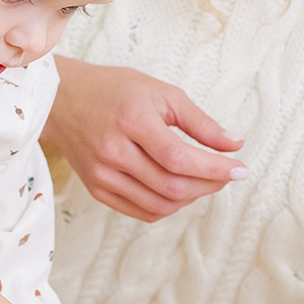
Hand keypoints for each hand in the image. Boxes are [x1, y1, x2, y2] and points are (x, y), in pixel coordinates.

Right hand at [43, 57, 245, 221]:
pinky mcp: (97, 190)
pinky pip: (142, 211)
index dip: (214, 169)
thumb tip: (235, 145)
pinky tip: (179, 190)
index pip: (179, 157)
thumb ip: (200, 122)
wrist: (63, 101)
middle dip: (209, 184)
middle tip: (226, 174)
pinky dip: (168, 206)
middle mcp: (113, 151)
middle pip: (172, 185)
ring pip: (159, 204)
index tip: (240, 168)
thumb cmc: (116, 91)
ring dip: (191, 198)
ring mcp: (102, 175)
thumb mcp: (162, 93)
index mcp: (131, 120)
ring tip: (203, 180)